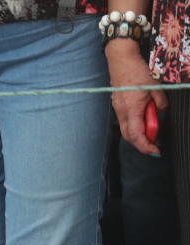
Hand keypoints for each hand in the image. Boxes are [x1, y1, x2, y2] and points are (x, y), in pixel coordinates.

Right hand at [107, 39, 166, 154]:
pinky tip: (143, 120)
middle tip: (155, 145)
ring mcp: (118, 109)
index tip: (156, 151)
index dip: (146, 146)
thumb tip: (161, 114)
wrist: (122, 59)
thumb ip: (160, 104)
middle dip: (142, 144)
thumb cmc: (138, 71)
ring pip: (126, 130)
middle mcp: (122, 112)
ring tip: (151, 132)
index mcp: (132, 109)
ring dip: (138, 135)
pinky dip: (134, 126)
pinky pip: (125, 121)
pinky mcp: (118, 105)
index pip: (137, 136)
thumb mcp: (156, 86)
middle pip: (129, 137)